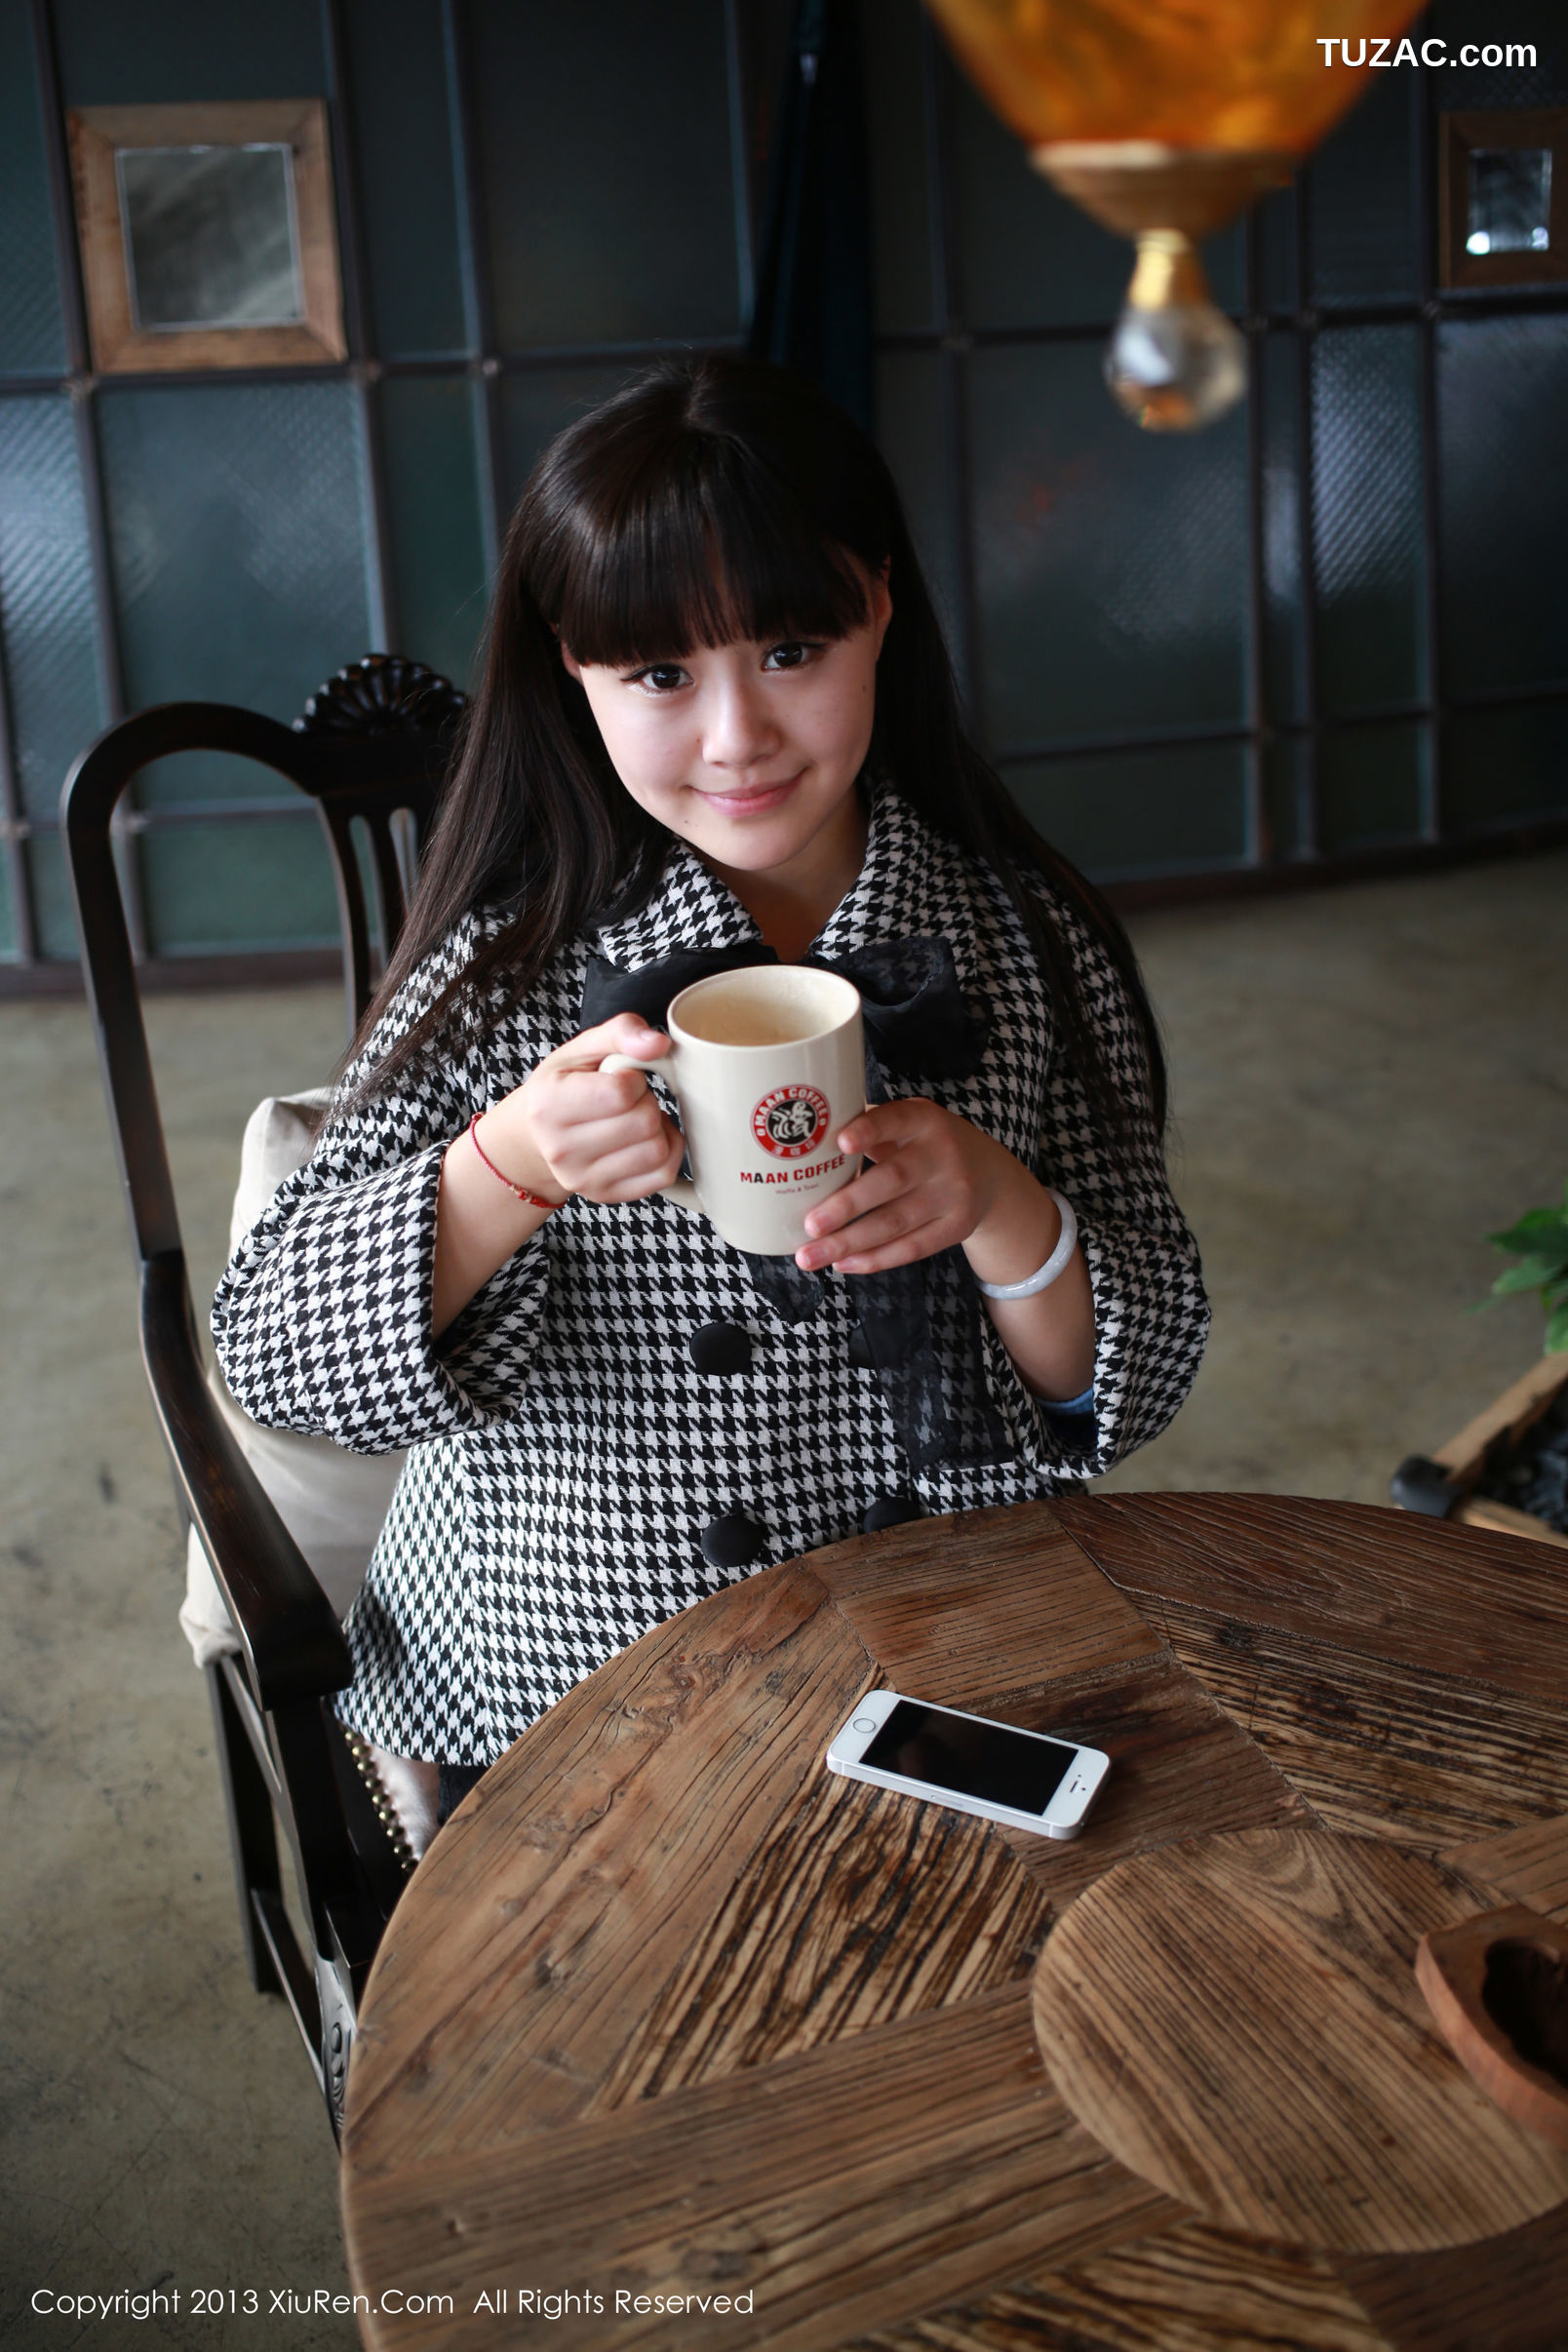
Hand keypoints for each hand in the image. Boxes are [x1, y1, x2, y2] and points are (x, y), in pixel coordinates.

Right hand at [482, 1014, 684, 1205]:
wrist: (538, 1133)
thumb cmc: (565, 1085)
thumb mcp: (583, 1048)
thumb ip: (621, 1032)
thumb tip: (658, 1043)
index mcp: (549, 1104)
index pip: (622, 1093)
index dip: (634, 1079)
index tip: (621, 1078)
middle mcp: (560, 1148)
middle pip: (645, 1123)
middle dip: (647, 1102)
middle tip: (629, 1100)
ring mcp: (582, 1179)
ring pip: (657, 1151)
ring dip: (659, 1128)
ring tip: (636, 1118)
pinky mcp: (604, 1195)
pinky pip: (663, 1174)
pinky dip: (668, 1152)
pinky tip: (646, 1139)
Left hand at [793, 1098, 1025, 1274]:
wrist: (989, 1174)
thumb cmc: (924, 1145)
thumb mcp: (908, 1124)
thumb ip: (867, 1128)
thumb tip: (798, 1141)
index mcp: (924, 1119)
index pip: (895, 1120)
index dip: (868, 1131)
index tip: (839, 1143)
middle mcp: (943, 1153)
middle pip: (891, 1180)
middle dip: (847, 1205)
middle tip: (809, 1225)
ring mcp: (954, 1192)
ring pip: (896, 1222)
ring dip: (849, 1242)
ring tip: (810, 1256)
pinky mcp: (958, 1226)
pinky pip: (912, 1247)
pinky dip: (875, 1259)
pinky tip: (844, 1264)